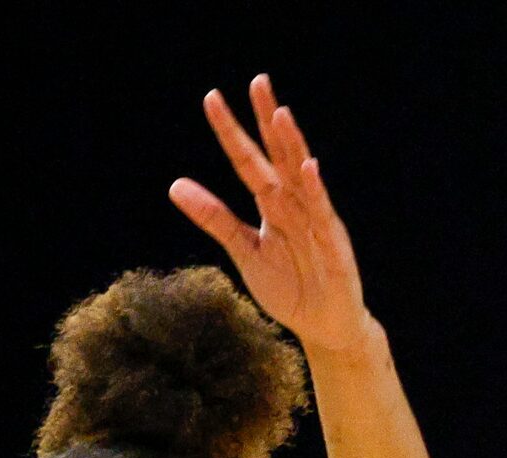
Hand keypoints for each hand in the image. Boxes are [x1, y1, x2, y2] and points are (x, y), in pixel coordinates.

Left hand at [170, 74, 370, 355]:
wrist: (324, 326)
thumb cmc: (289, 286)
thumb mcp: (243, 250)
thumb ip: (214, 217)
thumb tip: (174, 184)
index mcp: (273, 205)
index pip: (248, 162)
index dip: (231, 133)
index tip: (212, 99)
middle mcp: (295, 205)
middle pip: (279, 156)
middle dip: (268, 122)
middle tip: (257, 82)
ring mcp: (315, 221)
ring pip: (302, 177)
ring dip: (292, 147)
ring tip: (279, 115)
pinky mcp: (332, 245)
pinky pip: (322, 215)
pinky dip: (315, 193)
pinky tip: (308, 170)